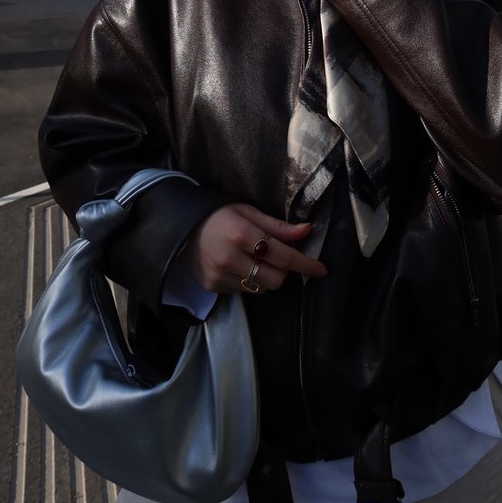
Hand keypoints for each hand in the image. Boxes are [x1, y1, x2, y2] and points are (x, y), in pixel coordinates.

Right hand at [179, 203, 326, 293]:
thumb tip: (306, 231)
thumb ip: (277, 226)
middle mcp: (230, 258)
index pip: (283, 256)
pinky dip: (248, 280)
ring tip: (254, 259)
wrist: (179, 228)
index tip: (321, 269)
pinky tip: (238, 265)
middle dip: (284, 270)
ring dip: (266, 276)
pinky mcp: (213, 287)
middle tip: (279, 256)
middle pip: (276, 279)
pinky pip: (244, 291)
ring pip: (261, 288)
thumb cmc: (217, 215)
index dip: (305, 264)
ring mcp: (220, 276)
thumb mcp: (247, 211)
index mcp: (242, 234)